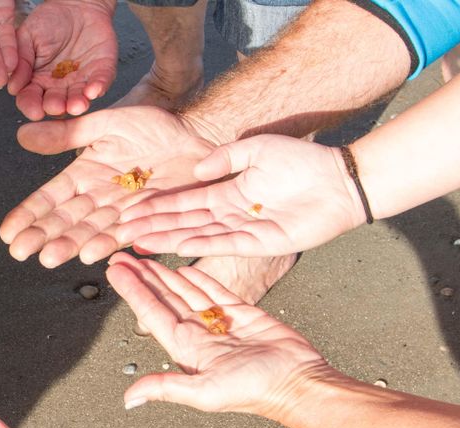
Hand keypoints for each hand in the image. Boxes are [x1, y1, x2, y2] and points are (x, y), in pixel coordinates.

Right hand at [1, 106, 215, 266]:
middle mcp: (98, 197)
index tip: (7, 232)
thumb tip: (21, 134)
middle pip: (65, 220)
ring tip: (47, 258)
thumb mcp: (106, 123)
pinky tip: (88, 254)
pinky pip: (123, 234)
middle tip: (19, 251)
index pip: (49, 198)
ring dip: (68, 246)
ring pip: (89, 232)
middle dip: (41, 236)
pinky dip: (106, 244)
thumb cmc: (154, 124)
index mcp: (83, 174)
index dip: (28, 214)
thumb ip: (67, 134)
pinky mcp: (147, 220)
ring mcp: (121, 211)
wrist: (199, 134)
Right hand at [9, 0, 116, 120]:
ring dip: (78, 104)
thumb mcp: (27, 37)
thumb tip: (12, 86)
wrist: (75, 5)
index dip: (32, 106)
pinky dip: (98, 87)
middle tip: (56, 106)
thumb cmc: (49, 20)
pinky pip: (101, 82)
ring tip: (76, 105)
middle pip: (55, 103)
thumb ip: (20, 61)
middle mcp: (58, 86)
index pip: (31, 99)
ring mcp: (80, 80)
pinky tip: (93, 90)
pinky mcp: (101, 71)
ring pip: (79, 98)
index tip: (34, 111)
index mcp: (37, 80)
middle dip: (56, 107)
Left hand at [105, 254, 327, 414]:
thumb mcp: (204, 392)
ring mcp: (219, 323)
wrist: (298, 382)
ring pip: (186, 291)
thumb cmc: (254, 391)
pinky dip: (199, 278)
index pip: (151, 313)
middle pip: (164, 299)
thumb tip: (129, 398)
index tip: (114, 271)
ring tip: (145, 257)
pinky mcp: (242, 313)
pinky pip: (215, 290)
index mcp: (185, 350)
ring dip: (164, 275)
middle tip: (121, 254)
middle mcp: (198, 335)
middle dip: (142, 278)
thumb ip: (166, 388)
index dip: (131, 291)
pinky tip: (183, 266)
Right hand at [114, 135, 365, 256]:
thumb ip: (225, 158)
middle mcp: (230, 214)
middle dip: (152, 226)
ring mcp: (243, 230)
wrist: (339, 181)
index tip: (130, 209)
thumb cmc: (302, 162)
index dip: (157, 206)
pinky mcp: (260, 243)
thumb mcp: (256, 149)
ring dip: (167, 239)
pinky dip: (200, 245)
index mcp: (227, 193)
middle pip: (183, 222)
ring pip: (197, 235)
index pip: (184, 202)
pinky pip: (224, 244)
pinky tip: (176, 246)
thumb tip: (197, 172)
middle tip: (120, 232)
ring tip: (138, 242)